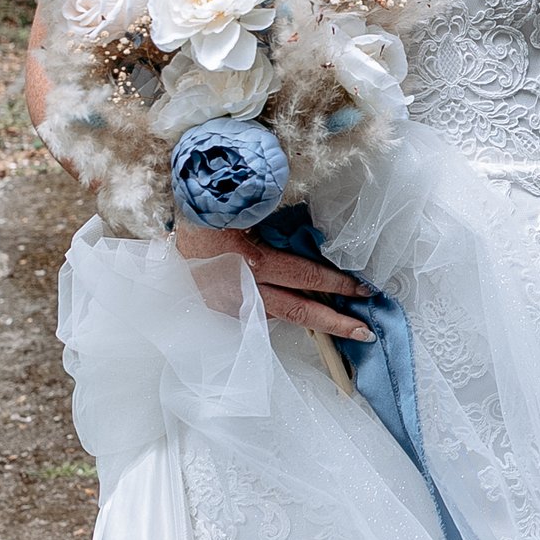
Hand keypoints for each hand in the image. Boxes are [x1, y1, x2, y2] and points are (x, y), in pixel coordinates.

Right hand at [176, 222, 371, 342]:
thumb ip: (280, 224)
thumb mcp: (248, 209)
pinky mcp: (221, 309)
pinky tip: (298, 313)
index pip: (306, 278)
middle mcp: (244, 289)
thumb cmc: (213, 208)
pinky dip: (280, 314)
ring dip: (311, 322)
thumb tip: (315, 238)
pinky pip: (258, 314)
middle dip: (335, 324)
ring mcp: (231, 304)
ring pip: (281, 318)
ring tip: (340, 326)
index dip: (338, 285)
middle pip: (299, 313)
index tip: (365, 291)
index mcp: (253, 262)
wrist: (173, 223)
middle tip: (365, 332)